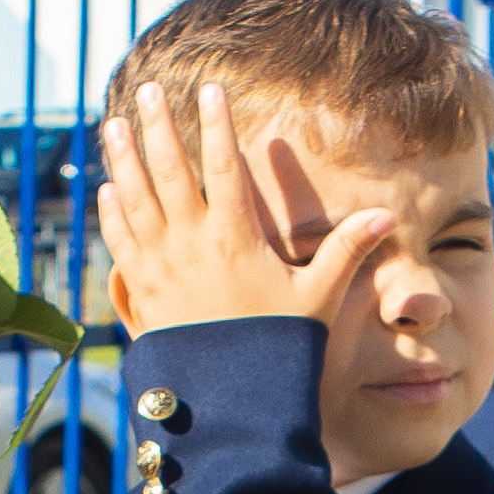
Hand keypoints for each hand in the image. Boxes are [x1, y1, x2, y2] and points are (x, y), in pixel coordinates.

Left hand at [96, 78, 393, 336]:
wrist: (229, 404)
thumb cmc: (277, 349)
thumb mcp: (318, 298)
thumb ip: (346, 251)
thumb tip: (388, 216)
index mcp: (235, 239)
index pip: (224, 167)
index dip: (216, 125)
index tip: (210, 89)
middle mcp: (191, 246)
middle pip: (169, 172)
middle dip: (157, 127)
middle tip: (145, 91)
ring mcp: (160, 269)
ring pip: (134, 201)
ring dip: (122, 160)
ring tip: (113, 124)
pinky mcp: (141, 294)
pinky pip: (120, 243)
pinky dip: (110, 214)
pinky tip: (105, 191)